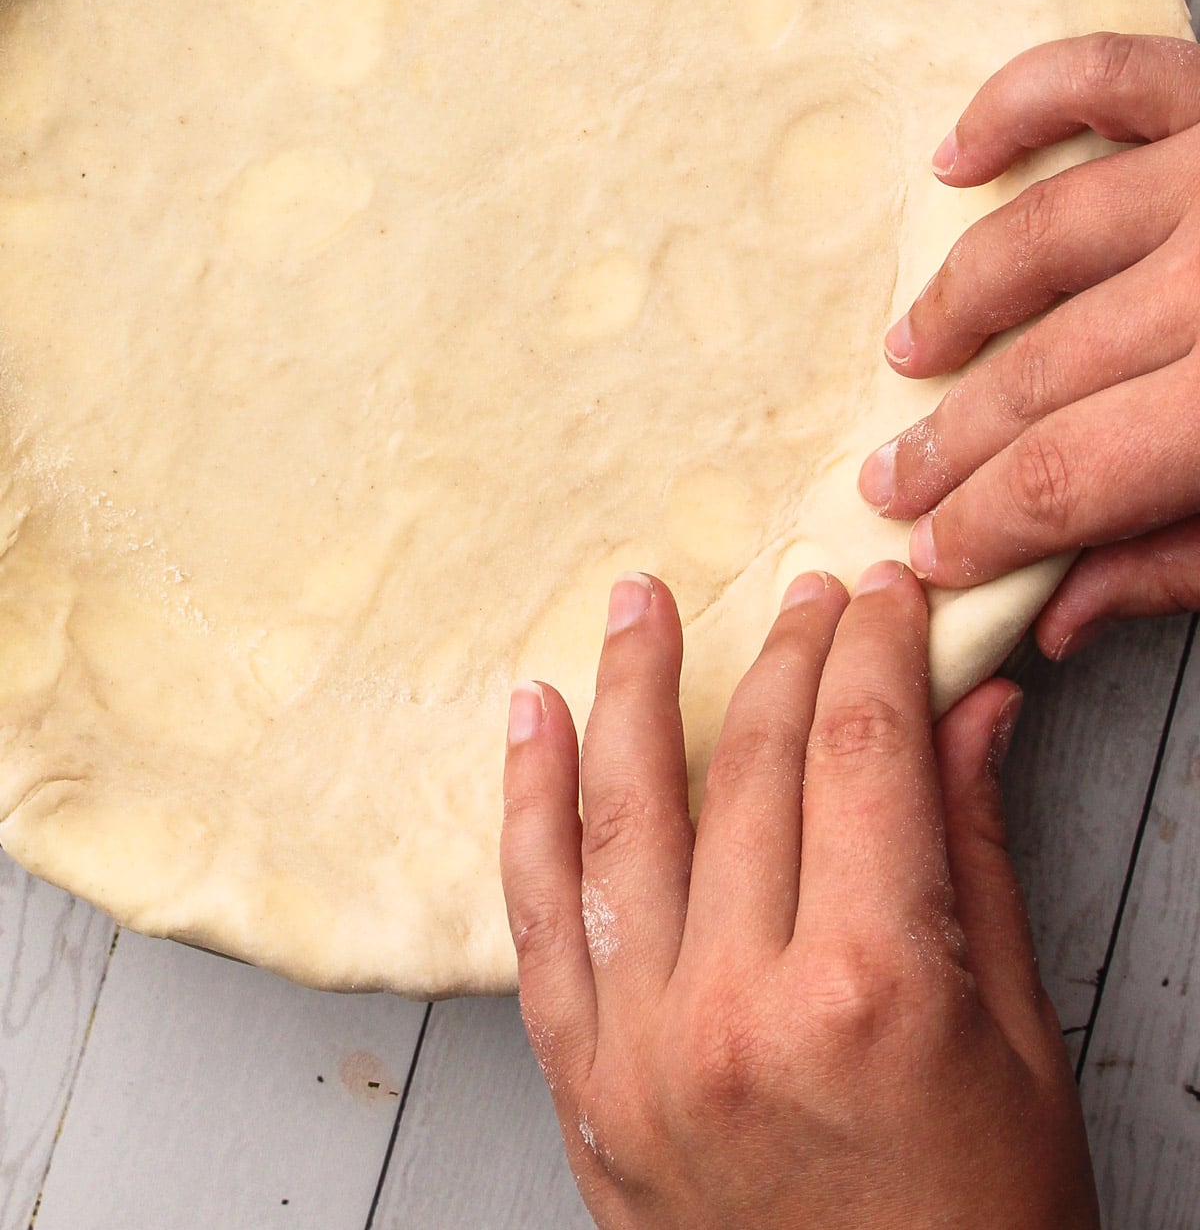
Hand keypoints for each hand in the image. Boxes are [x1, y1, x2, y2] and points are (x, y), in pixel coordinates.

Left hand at [500, 564, 1097, 1228]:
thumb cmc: (974, 1228)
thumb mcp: (1016, 1039)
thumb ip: (976, 855)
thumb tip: (968, 711)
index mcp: (868, 991)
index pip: (860, 752)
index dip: (876, 650)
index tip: (883, 596)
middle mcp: (738, 1008)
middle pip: (753, 768)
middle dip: (789, 655)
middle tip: (807, 595)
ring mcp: (644, 1047)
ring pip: (625, 817)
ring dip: (630, 690)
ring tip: (638, 603)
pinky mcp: (584, 1084)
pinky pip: (537, 917)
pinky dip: (529, 805)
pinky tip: (533, 721)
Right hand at [857, 32, 1199, 657]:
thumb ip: (1191, 560)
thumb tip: (1064, 607)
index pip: (1071, 477)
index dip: (982, 527)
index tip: (923, 555)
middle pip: (1041, 373)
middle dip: (949, 443)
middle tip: (888, 481)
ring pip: (1041, 236)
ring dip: (958, 301)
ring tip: (910, 351)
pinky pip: (1096, 75)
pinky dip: (1015, 106)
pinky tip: (957, 156)